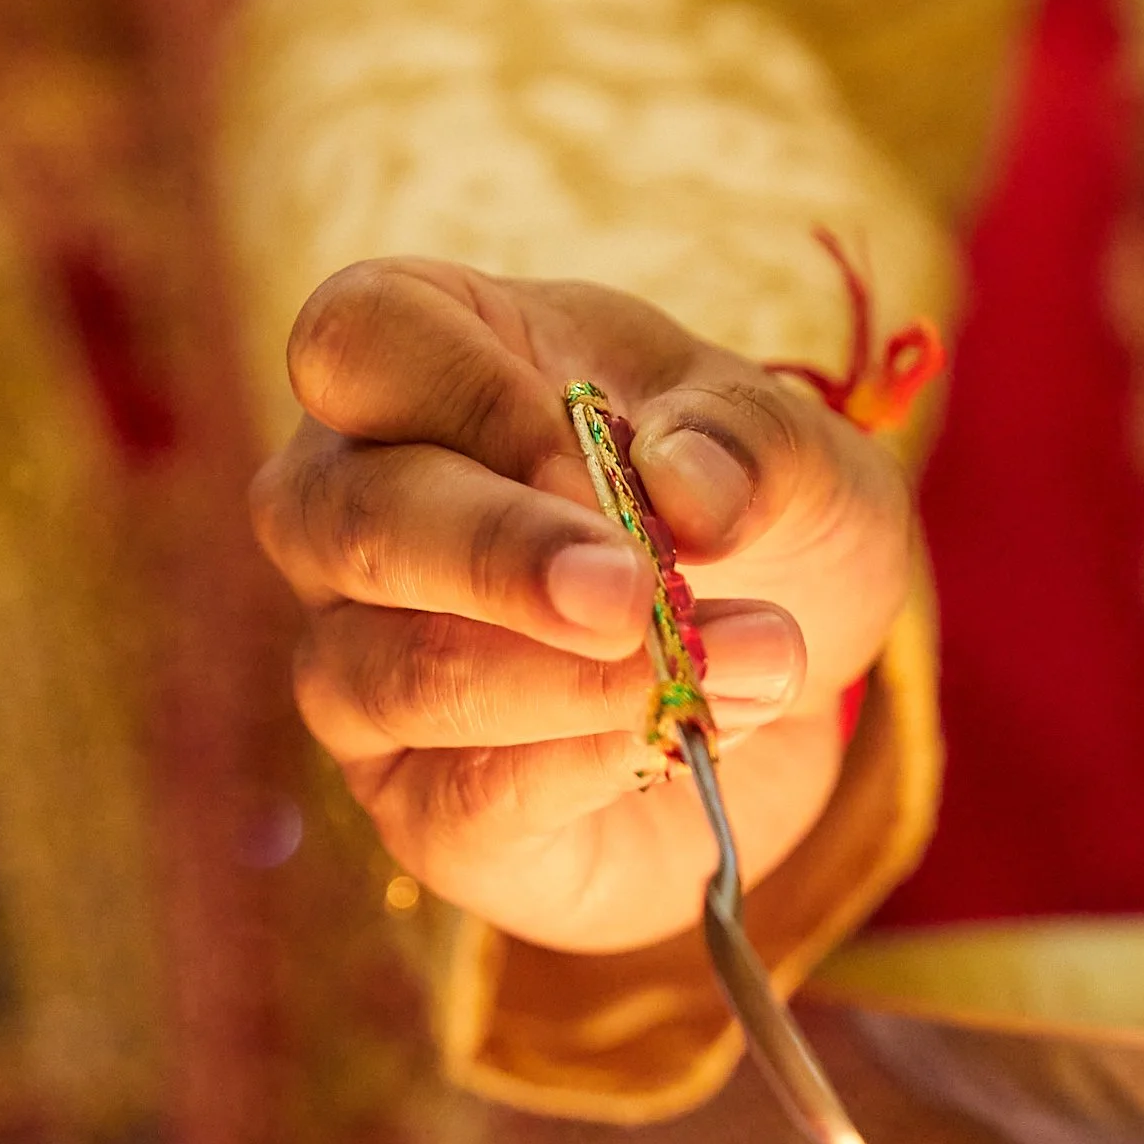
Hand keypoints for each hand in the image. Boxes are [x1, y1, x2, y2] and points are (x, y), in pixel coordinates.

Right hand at [250, 260, 912, 951]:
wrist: (783, 680)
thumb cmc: (754, 520)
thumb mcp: (799, 455)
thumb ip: (752, 448)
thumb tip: (685, 484)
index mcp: (423, 363)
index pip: (359, 338)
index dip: (463, 395)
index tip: (591, 452)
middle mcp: (351, 513)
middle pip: (345, 520)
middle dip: (500, 556)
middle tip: (638, 593)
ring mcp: (359, 668)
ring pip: (402, 675)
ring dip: (583, 679)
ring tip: (752, 662)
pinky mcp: (415, 805)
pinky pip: (461, 798)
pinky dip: (585, 767)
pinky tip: (678, 741)